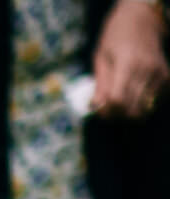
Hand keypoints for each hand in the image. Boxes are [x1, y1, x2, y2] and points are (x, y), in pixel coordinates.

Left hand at [94, 0, 167, 117]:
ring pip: (143, 110)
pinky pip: (153, 103)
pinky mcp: (166, 78)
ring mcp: (160, 74)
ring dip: (128, 113)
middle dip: (115, 115)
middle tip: (106, 109)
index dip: (106, 111)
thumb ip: (101, 84)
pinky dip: (141, 105)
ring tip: (118, 102)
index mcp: (128, 63)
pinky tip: (132, 96)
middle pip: (131, 109)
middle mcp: (147, 70)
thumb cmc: (116, 38)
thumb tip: (96, 108)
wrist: (143, 21)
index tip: (99, 109)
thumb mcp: (101, 57)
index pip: (118, 100)